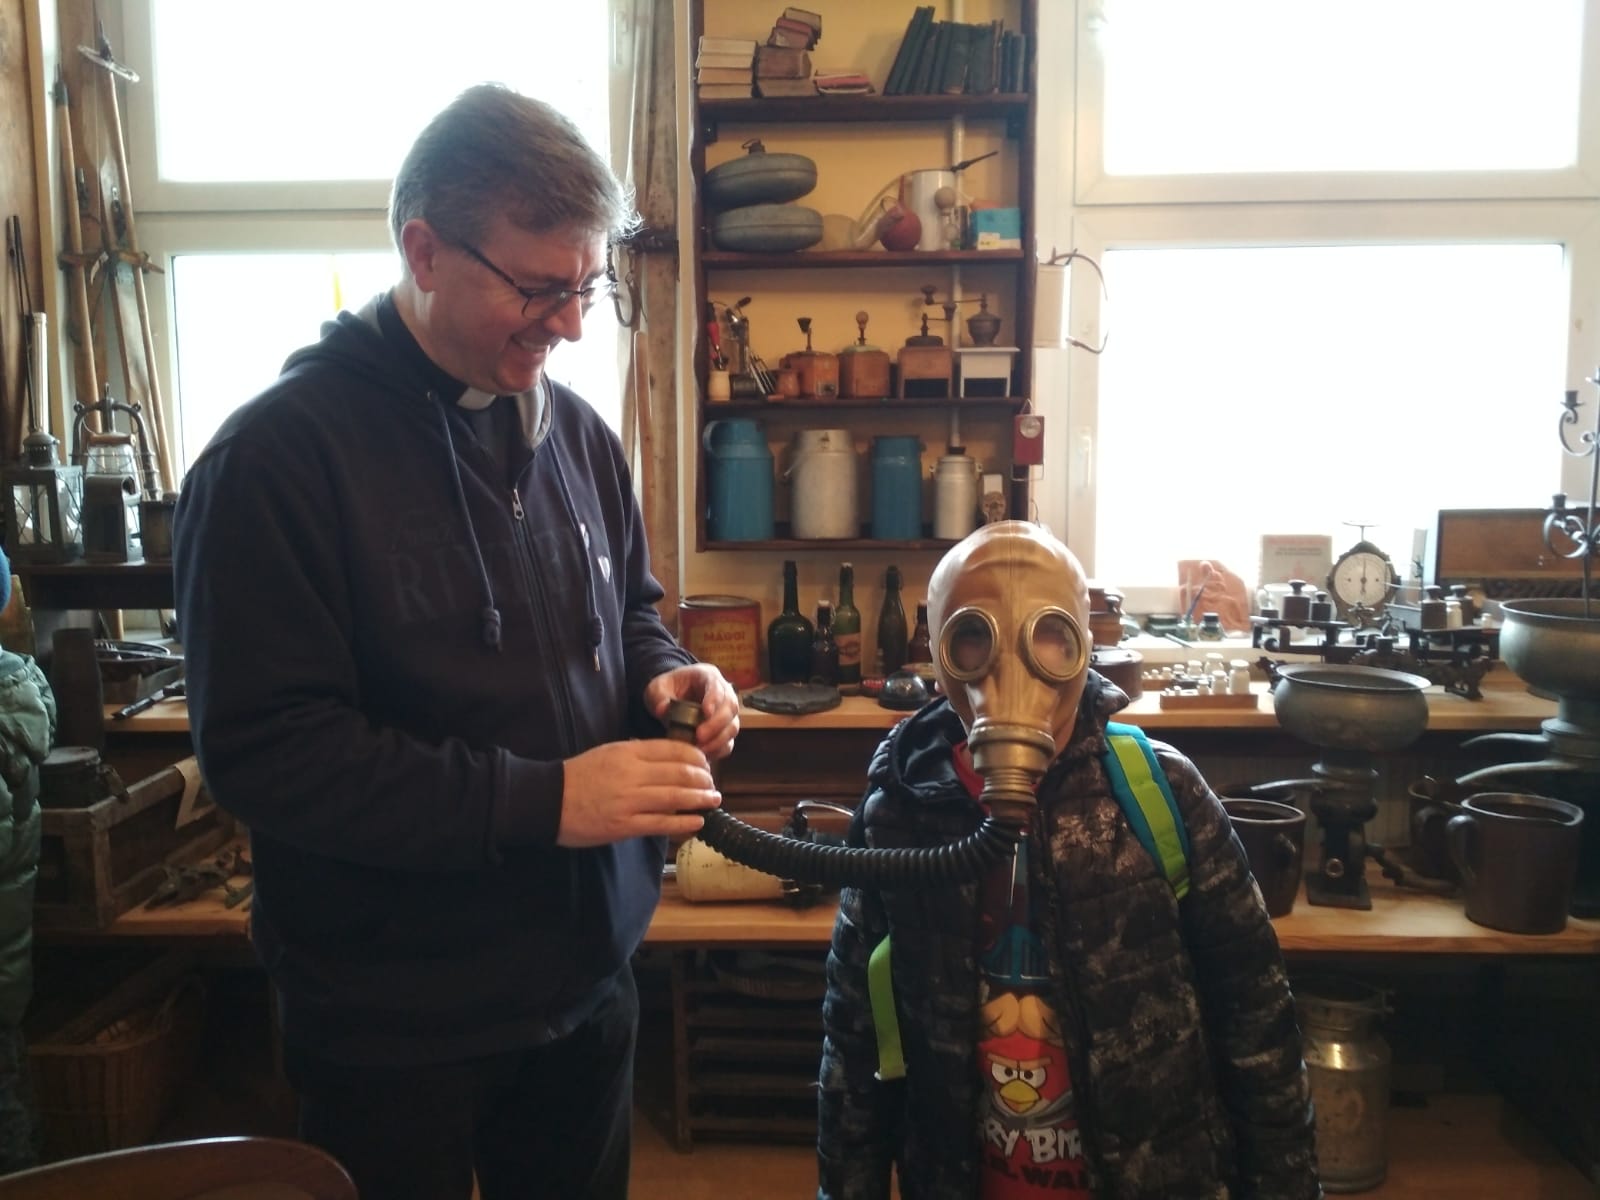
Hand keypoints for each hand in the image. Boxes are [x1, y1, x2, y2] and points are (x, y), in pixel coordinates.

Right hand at [559, 739, 720, 847]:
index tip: (706, 764)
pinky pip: (661, 823)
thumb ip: (637, 753)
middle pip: (680, 773)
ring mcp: (628, 800)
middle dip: (704, 779)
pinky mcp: (624, 825)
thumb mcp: (608, 753)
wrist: (547, 800)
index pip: (674, 749)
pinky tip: (697, 822)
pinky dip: (683, 823)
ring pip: (675, 797)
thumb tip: (668, 758)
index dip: (697, 757)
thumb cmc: (578, 776)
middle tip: (712, 785)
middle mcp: (631, 773)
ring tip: (713, 801)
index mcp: (628, 752)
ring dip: (700, 799)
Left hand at [643, 663, 740, 760]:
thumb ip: (658, 696)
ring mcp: (726, 713)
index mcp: (707, 676)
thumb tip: (662, 710)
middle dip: (717, 724)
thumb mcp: (657, 687)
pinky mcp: (724, 731)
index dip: (714, 699)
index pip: (717, 686)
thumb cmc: (668, 688)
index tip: (705, 712)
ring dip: (719, 740)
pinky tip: (703, 755)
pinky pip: (729, 742)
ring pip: (733, 726)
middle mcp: (723, 693)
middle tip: (699, 736)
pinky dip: (718, 750)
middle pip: (731, 707)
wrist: (672, 697)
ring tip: (700, 749)